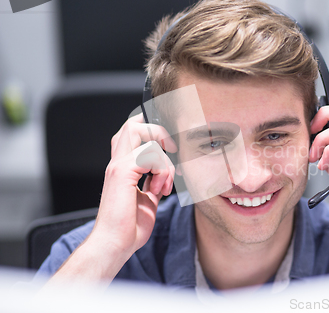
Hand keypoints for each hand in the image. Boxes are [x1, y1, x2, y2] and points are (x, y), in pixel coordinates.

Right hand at [88, 113, 176, 263]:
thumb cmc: (128, 228)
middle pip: (134, 125)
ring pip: (144, 135)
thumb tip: (165, 176)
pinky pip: (150, 154)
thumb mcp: (147, 200)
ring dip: (164, 161)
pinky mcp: (122, 172)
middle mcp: (117, 163)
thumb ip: (153, 183)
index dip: (151, 131)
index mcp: (122, 168)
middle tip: (172, 154)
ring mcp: (118, 166)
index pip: (131, 133)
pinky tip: (158, 191)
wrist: (114, 245)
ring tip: (163, 186)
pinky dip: (162, 171)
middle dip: (159, 134)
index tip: (171, 148)